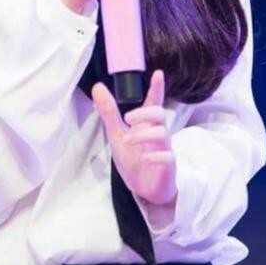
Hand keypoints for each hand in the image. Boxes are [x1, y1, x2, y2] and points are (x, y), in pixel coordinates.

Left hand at [91, 69, 177, 206]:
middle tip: (128, 118)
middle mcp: (157, 133)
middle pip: (159, 114)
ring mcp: (164, 149)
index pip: (154, 102)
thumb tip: (97, 86)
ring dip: (142, 135)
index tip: (157, 73)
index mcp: (146, 124)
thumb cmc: (133, 159)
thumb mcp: (117, 135)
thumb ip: (109, 112)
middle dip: (144, 113)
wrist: (144, 190)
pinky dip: (155, 156)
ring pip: (162, 134)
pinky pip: (168, 157)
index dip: (157, 88)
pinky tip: (145, 158)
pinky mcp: (168, 166)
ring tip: (127, 141)